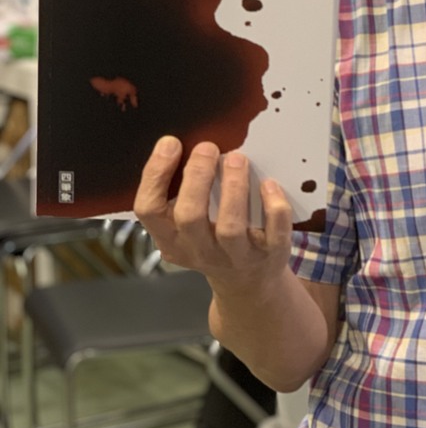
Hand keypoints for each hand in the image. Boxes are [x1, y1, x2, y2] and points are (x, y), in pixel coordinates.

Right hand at [133, 136, 291, 297]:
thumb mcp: (186, 227)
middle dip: (197, 178)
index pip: (148, 209)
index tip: (171, 143)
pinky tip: (269, 184)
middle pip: (189, 217)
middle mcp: (200, 251)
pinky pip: (274, 232)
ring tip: (237, 158)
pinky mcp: (270, 255)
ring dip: (234, 188)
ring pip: (230, 227)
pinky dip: (273, 207)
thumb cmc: (212, 241)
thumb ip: (182, 194)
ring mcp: (236, 257)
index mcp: (171, 238)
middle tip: (208, 147)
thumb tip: (185, 144)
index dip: (155, 174)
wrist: (248, 284)